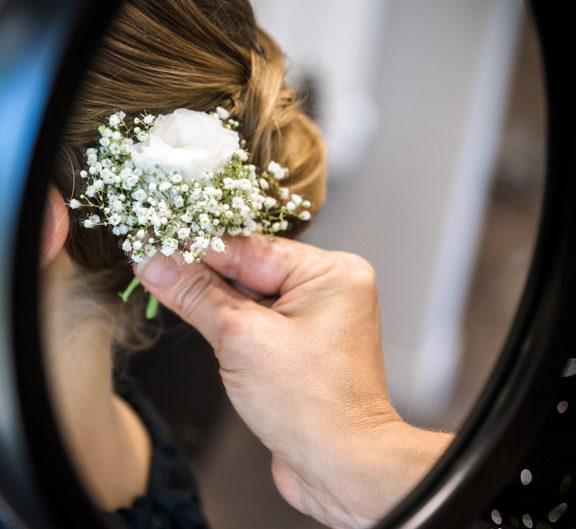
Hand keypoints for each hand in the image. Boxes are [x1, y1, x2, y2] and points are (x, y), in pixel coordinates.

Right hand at [134, 234, 452, 528]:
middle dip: (203, 275)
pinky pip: (258, 321)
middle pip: (250, 268)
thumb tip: (157, 263)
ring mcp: (317, 317)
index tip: (154, 243)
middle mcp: (329, 288)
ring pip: (250, 296)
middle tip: (154, 267)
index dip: (197, 247)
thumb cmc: (311, 407)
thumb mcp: (242, 339)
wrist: (341, 468)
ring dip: (214, 302)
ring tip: (171, 291)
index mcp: (330, 272)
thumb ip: (197, 296)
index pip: (249, 247)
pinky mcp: (302, 344)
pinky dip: (229, 323)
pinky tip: (202, 321)